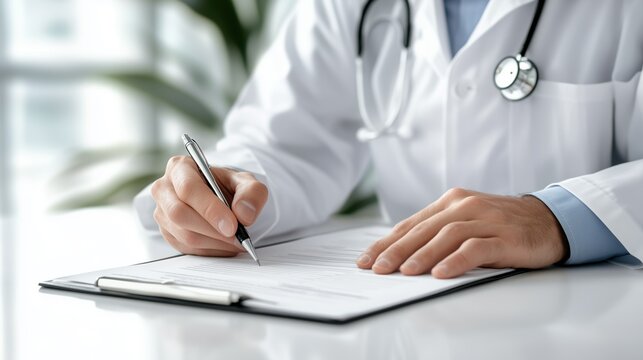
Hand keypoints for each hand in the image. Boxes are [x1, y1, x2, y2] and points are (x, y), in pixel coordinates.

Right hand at [151, 156, 267, 255]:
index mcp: (180, 167)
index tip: (232, 225)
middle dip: (213, 229)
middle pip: (180, 214)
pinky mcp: (168, 233)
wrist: (221, 199)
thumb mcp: (246, 182)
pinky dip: (211, 250)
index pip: (188, 189)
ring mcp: (162, 213)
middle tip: (238, 237)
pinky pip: (187, 248)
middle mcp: (164, 188)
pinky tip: (225, 244)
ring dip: (215, 242)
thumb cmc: (229, 187)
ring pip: (184, 235)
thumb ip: (252, 193)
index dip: (210, 209)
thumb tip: (244, 215)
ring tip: (237, 240)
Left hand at [356, 188, 566, 277]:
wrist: (548, 220)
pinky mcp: (505, 235)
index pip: (411, 224)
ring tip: (404, 272)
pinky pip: (476, 247)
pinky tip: (441, 273)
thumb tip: (400, 254)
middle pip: (424, 229)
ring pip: (447, 236)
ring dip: (423, 255)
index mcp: (451, 201)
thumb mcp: (466, 221)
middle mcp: (465, 205)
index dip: (386, 242)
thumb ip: (438, 231)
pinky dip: (457, 260)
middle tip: (378, 268)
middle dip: (396, 250)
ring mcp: (486, 219)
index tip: (366, 259)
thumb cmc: (500, 225)